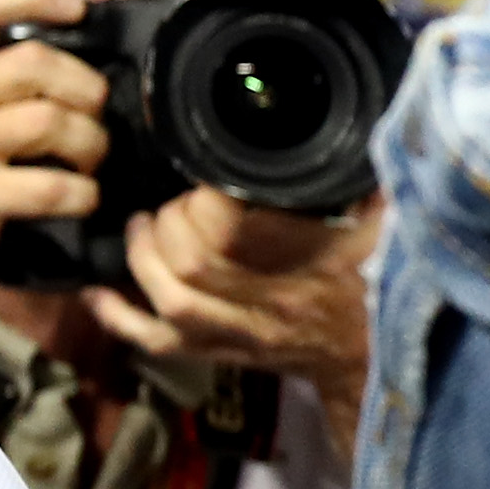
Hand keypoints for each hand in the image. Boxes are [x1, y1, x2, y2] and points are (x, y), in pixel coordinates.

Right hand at [0, 0, 109, 343]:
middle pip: (34, 62)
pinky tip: (81, 200)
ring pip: (47, 121)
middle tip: (96, 118)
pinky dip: (81, 194)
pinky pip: (47, 186)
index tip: (78, 8)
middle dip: (87, 88)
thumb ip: (5, 87)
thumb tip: (91, 58)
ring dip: (91, 144)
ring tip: (91, 164)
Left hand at [79, 186, 380, 461]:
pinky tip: (98, 293)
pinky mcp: (220, 354)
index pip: (237, 229)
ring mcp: (240, 334)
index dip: (210, 197)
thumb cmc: (384, 283)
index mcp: (313, 265)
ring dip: (144, 257)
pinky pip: (160, 343)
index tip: (212, 171)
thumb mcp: (392, 225)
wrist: (376, 358)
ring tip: (143, 225)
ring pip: (172, 300)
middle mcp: (271, 304)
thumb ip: (379, 181)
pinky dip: (121, 318)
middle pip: (194, 264)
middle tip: (177, 198)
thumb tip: (379, 130)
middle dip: (172, 221)